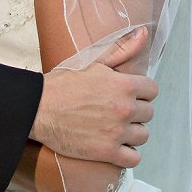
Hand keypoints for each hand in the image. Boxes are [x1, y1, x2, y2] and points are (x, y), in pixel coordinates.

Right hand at [31, 27, 157, 166]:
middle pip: (148, 113)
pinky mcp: (106, 152)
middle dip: (136, 113)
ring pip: (143, 135)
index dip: (142, 93)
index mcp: (125, 85)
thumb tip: (143, 33)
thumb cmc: (64, 84)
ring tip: (118, 130)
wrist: (38, 108)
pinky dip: (128, 154)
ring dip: (133, 133)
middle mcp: (125, 108)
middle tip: (119, 113)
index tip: (130, 96)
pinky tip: (118, 148)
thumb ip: (121, 50)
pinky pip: (133, 158)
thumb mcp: (94, 62)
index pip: (153, 91)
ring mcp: (117, 131)